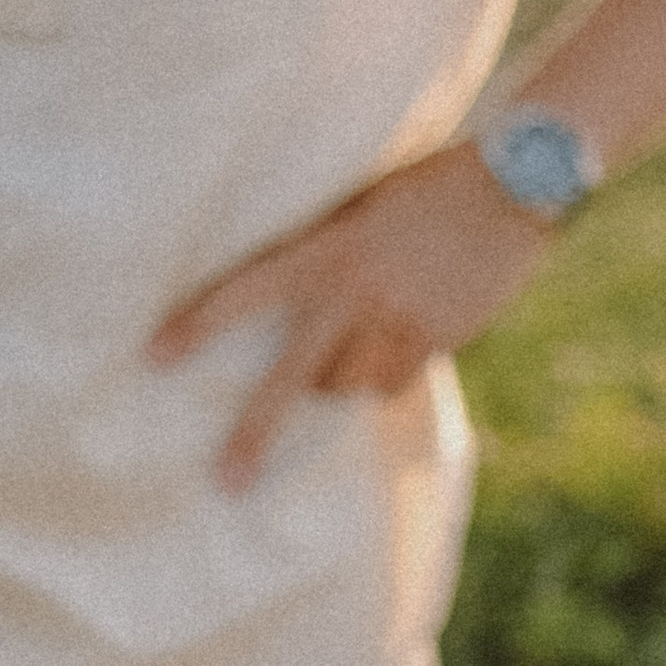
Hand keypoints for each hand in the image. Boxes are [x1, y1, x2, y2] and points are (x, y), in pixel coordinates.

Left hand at [149, 143, 551, 487]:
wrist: (511, 183)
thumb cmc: (426, 184)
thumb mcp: (361, 205)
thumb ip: (327, 250)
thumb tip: (302, 310)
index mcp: (329, 249)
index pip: (248, 290)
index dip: (198, 324)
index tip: (153, 356)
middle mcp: (356, 294)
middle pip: (293, 378)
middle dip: (256, 432)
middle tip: (226, 482)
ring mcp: (398, 324)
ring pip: (346, 388)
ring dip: (338, 383)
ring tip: (352, 347)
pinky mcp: (436, 341)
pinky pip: (392, 385)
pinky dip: (385, 377)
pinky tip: (399, 344)